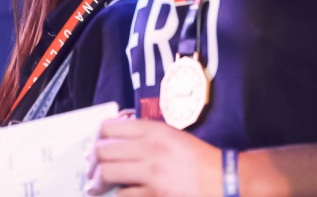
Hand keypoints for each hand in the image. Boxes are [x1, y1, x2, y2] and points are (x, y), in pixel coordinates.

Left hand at [88, 118, 221, 195]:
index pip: (108, 127)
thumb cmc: (199, 158)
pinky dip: (117, 195)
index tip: (95, 147)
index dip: (97, 137)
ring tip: (94, 186)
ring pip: (107, 172)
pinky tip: (117, 195)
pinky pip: (124, 194)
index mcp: (152, 130)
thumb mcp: (171, 136)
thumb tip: (113, 143)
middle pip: (103, 150)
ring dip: (97, 181)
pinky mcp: (156, 194)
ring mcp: (151, 172)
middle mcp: (148, 147)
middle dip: (92, 162)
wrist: (226, 180)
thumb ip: (143, 136)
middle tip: (90, 170)